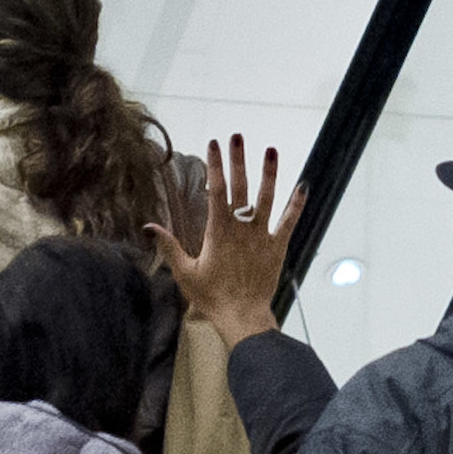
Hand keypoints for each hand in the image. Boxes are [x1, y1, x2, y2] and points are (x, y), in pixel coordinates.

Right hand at [147, 137, 304, 347]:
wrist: (242, 317)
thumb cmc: (212, 297)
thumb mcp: (185, 273)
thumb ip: (169, 247)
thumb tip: (149, 226)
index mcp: (218, 231)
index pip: (215, 190)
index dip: (214, 165)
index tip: (213, 144)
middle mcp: (241, 228)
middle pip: (240, 188)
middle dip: (238, 160)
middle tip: (237, 136)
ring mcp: (261, 236)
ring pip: (267, 199)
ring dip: (269, 174)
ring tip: (270, 150)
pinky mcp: (276, 247)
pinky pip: (288, 222)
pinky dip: (296, 205)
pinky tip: (303, 186)